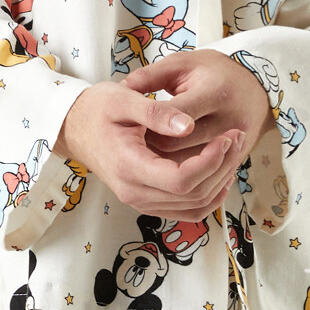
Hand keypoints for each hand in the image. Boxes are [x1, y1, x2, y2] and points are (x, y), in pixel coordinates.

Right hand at [53, 73, 246, 220]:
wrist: (74, 126)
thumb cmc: (97, 108)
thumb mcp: (123, 99)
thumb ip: (155, 113)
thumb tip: (188, 125)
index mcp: (129, 166)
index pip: (181, 180)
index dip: (210, 161)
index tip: (225, 135)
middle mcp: (134, 192)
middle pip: (191, 196)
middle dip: (221, 167)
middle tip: (235, 136)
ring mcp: (140, 200)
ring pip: (192, 207)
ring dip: (218, 182)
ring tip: (231, 150)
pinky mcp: (146, 200)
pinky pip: (185, 210)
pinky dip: (207, 195)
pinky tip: (218, 172)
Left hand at [126, 49, 273, 163]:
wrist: (256, 89)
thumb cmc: (215, 72)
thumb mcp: (184, 63)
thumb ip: (152, 75)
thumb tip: (123, 87)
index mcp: (215, 93)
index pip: (172, 119)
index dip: (147, 122)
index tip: (132, 120)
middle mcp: (228, 123)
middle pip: (177, 149)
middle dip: (150, 147)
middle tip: (134, 139)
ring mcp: (234, 147)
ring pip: (188, 170)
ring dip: (163, 165)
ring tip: (147, 151)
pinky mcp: (235, 163)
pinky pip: (203, 180)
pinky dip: (181, 177)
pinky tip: (166, 164)